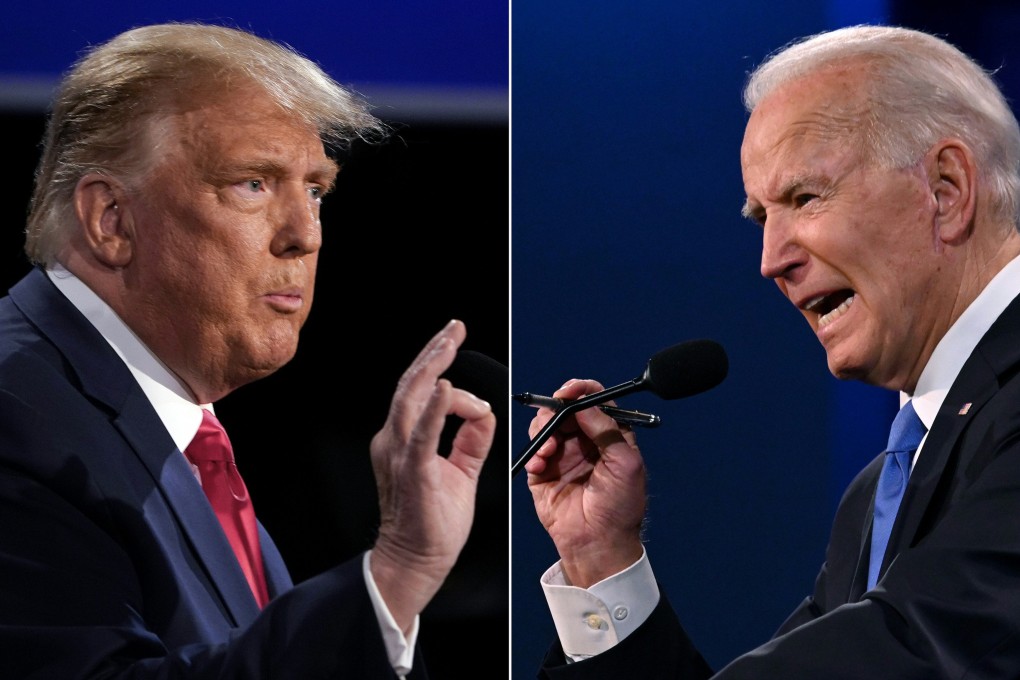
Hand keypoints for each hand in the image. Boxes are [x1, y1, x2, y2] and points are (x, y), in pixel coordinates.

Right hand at [368, 320, 496, 632]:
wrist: (416, 561)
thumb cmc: (433, 522)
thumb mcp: (460, 470)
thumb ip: (470, 439)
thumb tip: (484, 411)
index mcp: (404, 439)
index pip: (421, 392)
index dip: (440, 368)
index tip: (456, 345)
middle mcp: (395, 439)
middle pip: (412, 384)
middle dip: (435, 351)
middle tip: (454, 327)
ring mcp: (400, 453)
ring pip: (412, 398)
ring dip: (433, 366)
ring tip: (450, 341)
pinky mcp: (413, 470)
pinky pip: (422, 434)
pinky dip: (434, 409)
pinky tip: (446, 388)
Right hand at [525, 379, 646, 587]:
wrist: (598, 544)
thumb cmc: (620, 508)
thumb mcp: (625, 463)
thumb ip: (606, 429)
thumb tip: (585, 403)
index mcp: (609, 436)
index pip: (595, 401)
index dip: (582, 391)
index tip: (569, 391)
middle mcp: (585, 442)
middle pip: (565, 409)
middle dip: (556, 410)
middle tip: (553, 417)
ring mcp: (563, 456)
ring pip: (546, 425)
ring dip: (543, 430)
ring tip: (548, 449)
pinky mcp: (543, 472)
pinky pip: (533, 450)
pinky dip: (534, 452)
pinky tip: (541, 464)